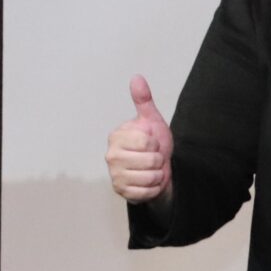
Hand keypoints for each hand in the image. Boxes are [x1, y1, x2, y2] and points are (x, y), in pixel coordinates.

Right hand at [106, 75, 174, 201]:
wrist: (158, 169)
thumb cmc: (153, 144)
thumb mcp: (152, 121)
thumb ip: (144, 101)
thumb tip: (137, 77)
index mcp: (117, 137)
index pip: (147, 141)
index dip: (156, 143)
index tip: (151, 143)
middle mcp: (111, 155)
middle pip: (151, 160)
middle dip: (159, 160)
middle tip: (153, 158)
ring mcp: (114, 174)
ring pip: (151, 177)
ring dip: (158, 175)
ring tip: (152, 170)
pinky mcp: (121, 191)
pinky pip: (147, 192)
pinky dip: (154, 188)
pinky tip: (149, 183)